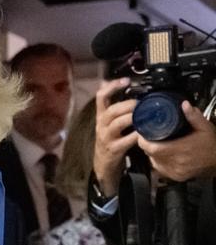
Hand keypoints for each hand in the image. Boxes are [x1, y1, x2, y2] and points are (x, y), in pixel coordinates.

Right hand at [93, 79, 139, 197]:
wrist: (103, 164)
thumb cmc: (110, 139)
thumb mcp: (108, 122)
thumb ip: (115, 107)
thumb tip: (121, 88)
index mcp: (101, 116)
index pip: (101, 97)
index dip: (112, 87)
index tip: (126, 80)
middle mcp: (101, 125)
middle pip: (111, 110)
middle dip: (128, 104)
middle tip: (141, 102)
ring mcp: (106, 137)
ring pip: (117, 123)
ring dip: (132, 117)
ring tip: (144, 115)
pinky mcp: (114, 149)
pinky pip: (126, 140)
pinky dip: (137, 135)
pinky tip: (145, 132)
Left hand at [138, 100, 215, 181]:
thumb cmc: (212, 145)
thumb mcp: (205, 127)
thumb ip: (193, 116)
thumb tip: (184, 105)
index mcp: (182, 149)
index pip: (153, 148)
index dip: (144, 141)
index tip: (142, 134)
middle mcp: (178, 162)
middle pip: (151, 154)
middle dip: (147, 144)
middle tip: (148, 136)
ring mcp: (176, 170)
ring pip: (154, 161)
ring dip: (152, 153)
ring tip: (156, 144)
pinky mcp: (176, 176)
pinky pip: (160, 168)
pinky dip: (158, 160)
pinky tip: (162, 154)